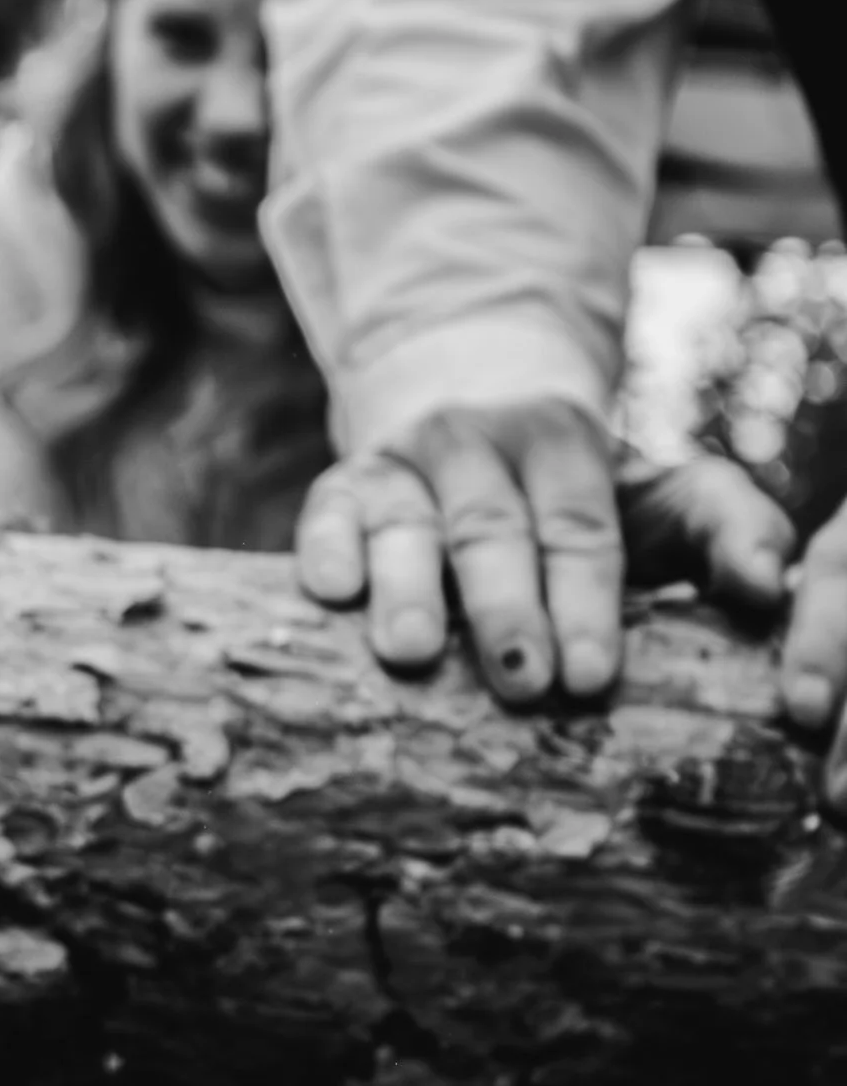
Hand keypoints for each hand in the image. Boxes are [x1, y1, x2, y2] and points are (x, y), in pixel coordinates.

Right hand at [300, 399, 846, 808]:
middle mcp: (471, 441)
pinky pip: (323, 512)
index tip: (592, 675)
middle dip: (506, 607)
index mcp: (557, 440)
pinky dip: (323, 549)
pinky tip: (330, 593)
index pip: (576, 524)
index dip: (586, 600)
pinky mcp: (340, 485)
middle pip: (489, 528)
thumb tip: (768, 590)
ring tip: (410, 653)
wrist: (471, 409)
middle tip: (524, 681)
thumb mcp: (663, 490)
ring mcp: (398, 463)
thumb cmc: (582, 488)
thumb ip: (729, 527)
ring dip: (405, 587)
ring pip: (401, 523)